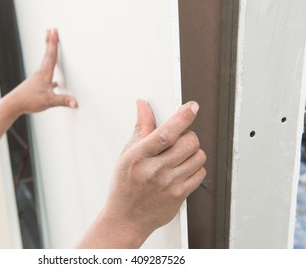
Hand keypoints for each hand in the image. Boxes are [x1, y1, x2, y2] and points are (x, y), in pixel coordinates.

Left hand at [6, 28, 77, 114]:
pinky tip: (55, 83)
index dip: (53, 42)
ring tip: (50, 48)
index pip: (51, 55)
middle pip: (47, 55)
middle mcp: (40, 74)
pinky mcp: (36, 86)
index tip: (54, 30)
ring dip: (49, 55)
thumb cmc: (29, 101)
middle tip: (50, 30)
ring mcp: (37, 79)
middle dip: (49, 42)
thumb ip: (64, 101)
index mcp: (44, 74)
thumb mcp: (49, 101)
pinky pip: (46, 77)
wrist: (13, 105)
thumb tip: (76, 103)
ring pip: (46, 64)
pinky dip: (51, 75)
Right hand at [101, 100, 205, 243]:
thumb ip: (140, 129)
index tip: (191, 107)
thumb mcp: (127, 155)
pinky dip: (195, 167)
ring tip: (179, 156)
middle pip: (189, 142)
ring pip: (198, 156)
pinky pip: (200, 173)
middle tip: (180, 139)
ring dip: (193, 152)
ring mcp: (169, 184)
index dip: (183, 116)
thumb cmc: (124, 187)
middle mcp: (155, 170)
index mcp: (139, 157)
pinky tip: (182, 170)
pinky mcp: (180, 195)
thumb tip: (143, 106)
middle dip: (188, 135)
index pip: (167, 132)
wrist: (127, 218)